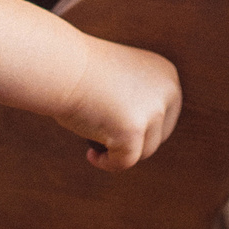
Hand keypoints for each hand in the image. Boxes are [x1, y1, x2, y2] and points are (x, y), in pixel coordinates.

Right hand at [57, 38, 181, 170]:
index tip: (120, 131)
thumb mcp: (123, 81)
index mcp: (167, 75)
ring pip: (144, 151)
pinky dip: (107, 163)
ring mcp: (152, 110)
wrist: (60, 65)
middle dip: (134, 142)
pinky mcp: (133, 131)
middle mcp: (168, 91)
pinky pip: (124, 162)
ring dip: (120, 151)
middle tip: (106, 138)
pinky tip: (91, 154)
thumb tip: (145, 137)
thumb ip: (139, 102)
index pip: (166, 116)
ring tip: (93, 139)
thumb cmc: (81, 72)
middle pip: (158, 136)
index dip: (143, 129)